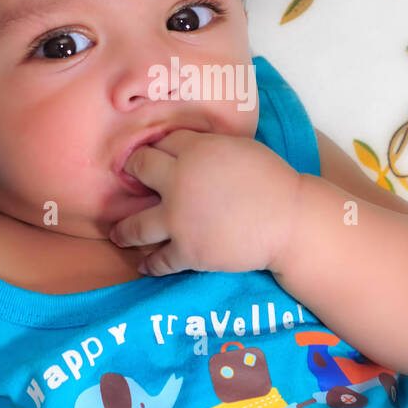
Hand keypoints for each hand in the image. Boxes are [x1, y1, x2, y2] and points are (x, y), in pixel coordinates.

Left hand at [108, 129, 302, 276]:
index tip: (152, 154)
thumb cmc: (273, 181)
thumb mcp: (240, 148)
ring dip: (123, 230)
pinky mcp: (188, 251)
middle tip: (130, 178)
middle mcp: (179, 181)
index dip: (159, 148)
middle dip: (133, 170)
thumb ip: (209, 147)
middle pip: (139, 168)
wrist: (290, 221)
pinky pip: (158, 261)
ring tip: (117, 234)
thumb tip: (190, 149)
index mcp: (196, 150)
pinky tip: (143, 265)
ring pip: (134, 225)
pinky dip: (149, 264)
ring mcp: (180, 219)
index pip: (162, 142)